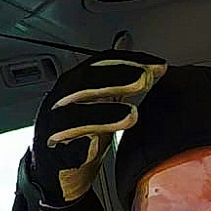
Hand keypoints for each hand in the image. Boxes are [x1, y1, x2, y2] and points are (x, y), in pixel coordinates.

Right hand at [28, 50, 166, 207]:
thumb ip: (111, 71)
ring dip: (102, 114)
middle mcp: (61, 104)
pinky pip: (61, 154)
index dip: (128, 61)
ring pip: (72, 118)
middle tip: (144, 79)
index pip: (99, 64)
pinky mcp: (52, 159)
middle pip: (84, 84)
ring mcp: (53, 130)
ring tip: (130, 115)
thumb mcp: (96, 96)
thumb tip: (125, 38)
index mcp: (73, 86)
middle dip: (114, 79)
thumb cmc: (76, 131)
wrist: (51, 172)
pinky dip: (75, 150)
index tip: (158, 65)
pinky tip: (92, 148)